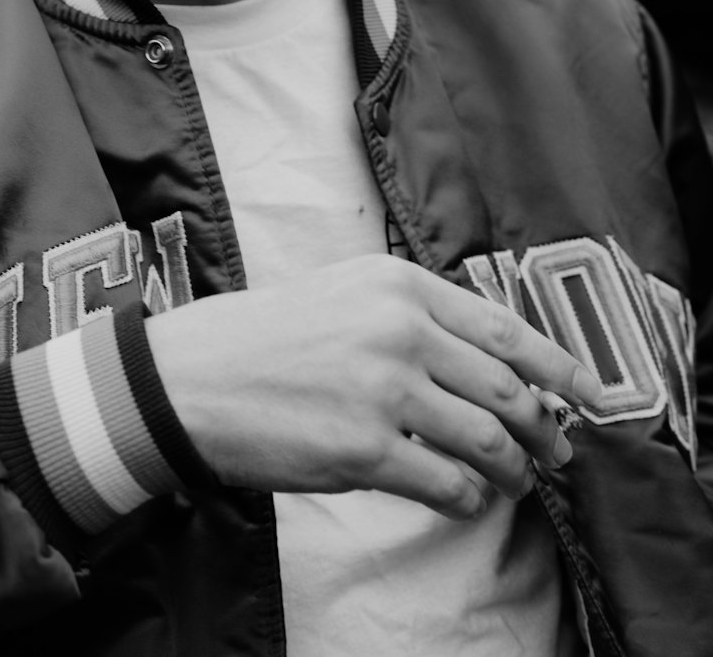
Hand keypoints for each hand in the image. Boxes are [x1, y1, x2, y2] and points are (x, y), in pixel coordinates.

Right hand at [145, 254, 600, 519]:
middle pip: (507, 387)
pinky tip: (462, 498)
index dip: (560, 366)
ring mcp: (384, 390)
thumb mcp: (348, 292)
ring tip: (515, 482)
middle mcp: (400, 330)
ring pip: (488, 439)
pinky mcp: (364, 449)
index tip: (589, 393)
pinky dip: (468, 498)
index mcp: (399, 285)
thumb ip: (417, 314)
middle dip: (543, 427)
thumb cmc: (269, 336)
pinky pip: (448, 484)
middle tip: (555, 450)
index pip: (506, 328)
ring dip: (513, 470)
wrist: (194, 378)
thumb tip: (493, 358)